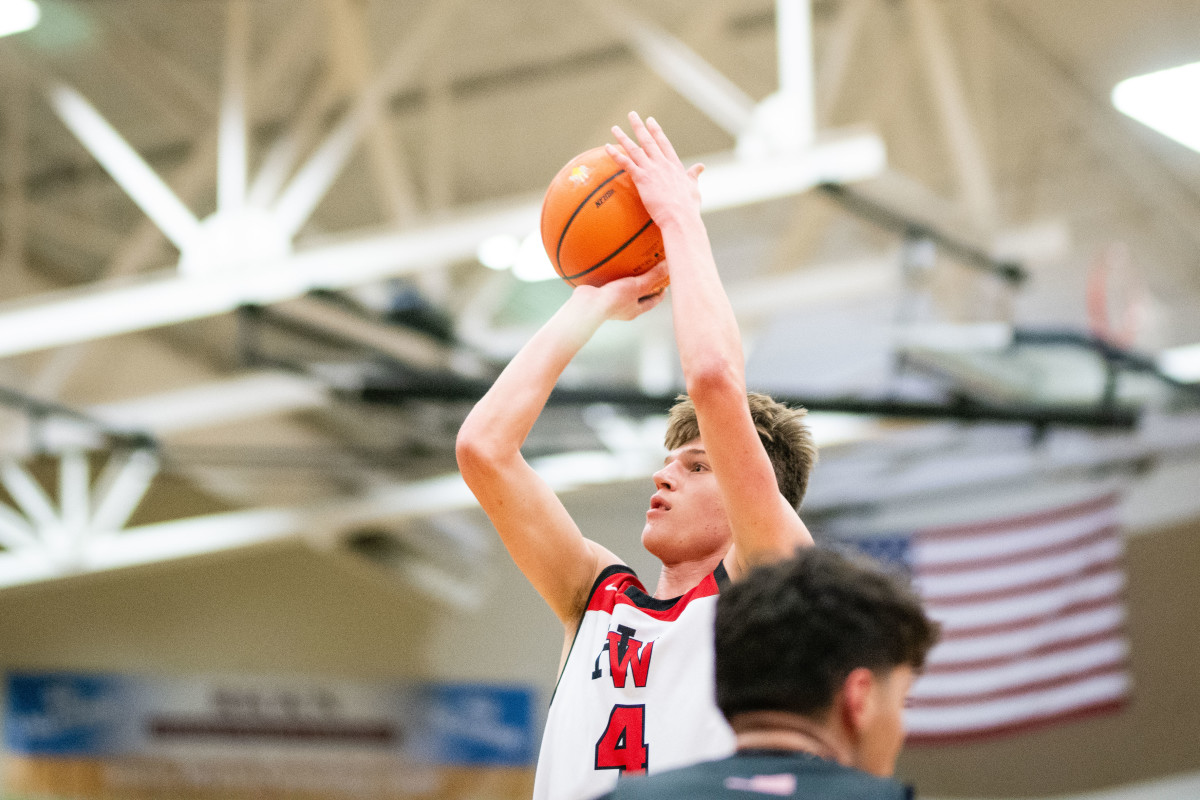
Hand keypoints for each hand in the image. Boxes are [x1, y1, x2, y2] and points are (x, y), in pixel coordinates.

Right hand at [578, 261, 669, 321]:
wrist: (586, 305)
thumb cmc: (613, 300)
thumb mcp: (637, 286)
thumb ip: (652, 276)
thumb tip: (668, 266)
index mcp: (635, 310)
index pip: (653, 301)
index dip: (661, 292)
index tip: (665, 282)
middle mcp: (623, 309)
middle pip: (638, 295)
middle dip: (644, 285)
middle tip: (650, 272)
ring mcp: (610, 302)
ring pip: (622, 289)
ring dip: (626, 280)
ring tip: (629, 265)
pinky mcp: (598, 295)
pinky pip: (607, 283)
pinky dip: (609, 274)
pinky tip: (609, 263)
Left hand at [606, 112, 704, 227]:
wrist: (681, 218)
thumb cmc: (688, 208)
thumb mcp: (694, 188)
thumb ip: (694, 175)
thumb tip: (701, 167)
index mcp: (675, 166)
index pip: (664, 144)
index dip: (656, 131)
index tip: (650, 121)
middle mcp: (663, 164)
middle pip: (648, 141)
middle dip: (639, 127)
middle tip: (632, 115)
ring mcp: (652, 170)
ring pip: (635, 149)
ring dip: (623, 137)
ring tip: (614, 128)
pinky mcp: (642, 179)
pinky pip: (626, 163)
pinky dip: (615, 155)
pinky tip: (607, 147)